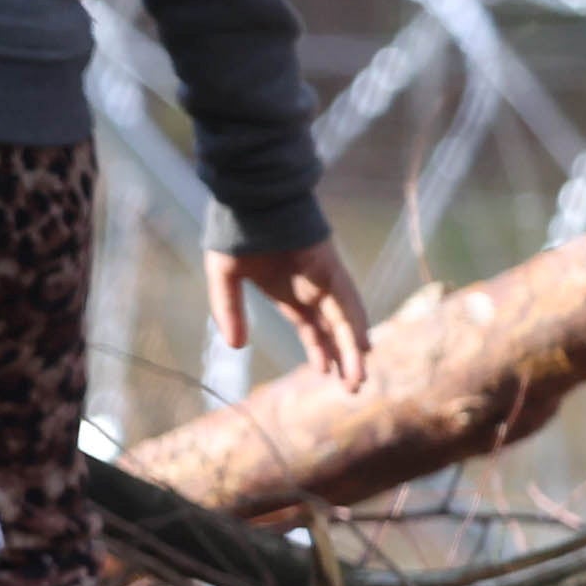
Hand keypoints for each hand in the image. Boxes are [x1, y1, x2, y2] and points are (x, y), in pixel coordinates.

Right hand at [207, 238, 371, 390]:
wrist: (252, 196)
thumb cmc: (235, 229)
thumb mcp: (224, 276)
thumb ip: (229, 310)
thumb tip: (235, 346)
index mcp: (287, 291)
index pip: (311, 328)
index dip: (319, 350)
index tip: (324, 373)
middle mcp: (311, 289)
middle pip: (334, 330)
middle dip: (343, 358)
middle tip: (352, 389)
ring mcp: (324, 279)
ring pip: (345, 321)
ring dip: (353, 350)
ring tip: (358, 380)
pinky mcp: (331, 269)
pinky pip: (348, 302)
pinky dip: (355, 325)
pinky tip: (362, 348)